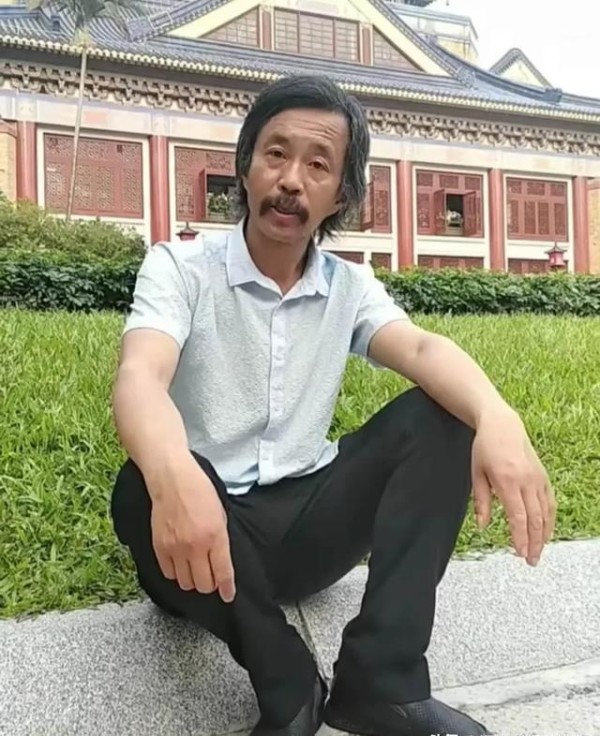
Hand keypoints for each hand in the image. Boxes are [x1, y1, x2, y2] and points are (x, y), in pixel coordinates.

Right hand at [148, 454, 235, 601]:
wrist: (172, 480)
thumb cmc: (199, 490)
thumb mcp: (221, 513)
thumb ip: (221, 539)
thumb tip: (220, 561)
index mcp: (215, 536)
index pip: (223, 573)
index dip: (226, 589)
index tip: (228, 596)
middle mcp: (196, 546)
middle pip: (204, 584)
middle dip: (210, 585)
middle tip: (211, 578)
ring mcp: (175, 549)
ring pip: (185, 583)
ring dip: (192, 580)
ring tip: (195, 569)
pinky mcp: (159, 548)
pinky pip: (168, 574)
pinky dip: (176, 573)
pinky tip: (180, 564)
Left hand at [471, 405, 555, 565]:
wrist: (502, 426)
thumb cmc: (484, 449)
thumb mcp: (476, 474)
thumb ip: (481, 501)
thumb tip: (482, 526)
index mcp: (507, 481)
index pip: (517, 516)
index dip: (520, 537)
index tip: (520, 553)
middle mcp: (526, 481)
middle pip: (534, 519)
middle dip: (533, 543)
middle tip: (530, 561)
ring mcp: (537, 479)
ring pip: (545, 513)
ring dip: (543, 535)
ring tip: (537, 552)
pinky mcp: (543, 477)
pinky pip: (550, 502)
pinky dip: (549, 520)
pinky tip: (545, 532)